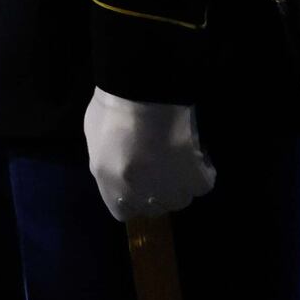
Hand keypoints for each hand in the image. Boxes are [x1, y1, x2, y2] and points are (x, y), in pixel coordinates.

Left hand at [84, 89, 214, 219]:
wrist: (143, 87)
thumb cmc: (114, 105)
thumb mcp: (96, 138)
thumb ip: (107, 162)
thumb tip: (121, 171)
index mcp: (108, 182)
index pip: (122, 212)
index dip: (133, 199)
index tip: (140, 184)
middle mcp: (136, 192)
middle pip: (154, 208)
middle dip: (158, 192)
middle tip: (163, 168)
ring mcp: (167, 187)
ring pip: (180, 200)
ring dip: (181, 184)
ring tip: (181, 160)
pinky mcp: (193, 176)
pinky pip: (203, 185)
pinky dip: (203, 171)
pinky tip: (197, 154)